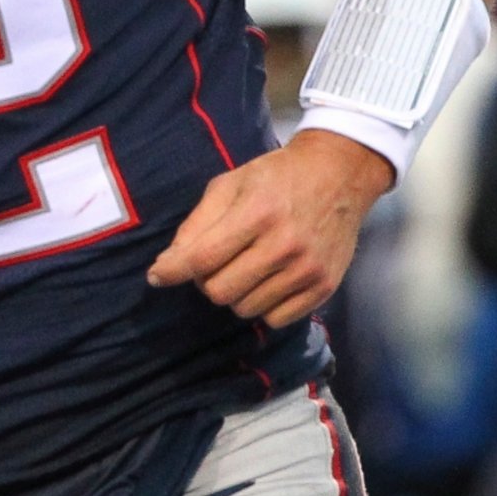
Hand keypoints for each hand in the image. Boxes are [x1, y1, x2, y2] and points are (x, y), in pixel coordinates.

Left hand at [147, 131, 390, 327]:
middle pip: (220, 291)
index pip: (202, 258)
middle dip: (206, 281)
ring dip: (235, 293)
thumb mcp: (229, 184)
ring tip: (245, 268)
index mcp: (257, 213)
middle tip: (214, 263)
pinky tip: (267, 281)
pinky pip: (276, 320)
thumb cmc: (276, 177)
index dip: (172, 271)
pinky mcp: (325, 287)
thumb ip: (197, 224)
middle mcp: (284, 245)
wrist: (340, 175)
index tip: (157, 276)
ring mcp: (308, 269)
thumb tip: (168, 264)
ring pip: (245, 308)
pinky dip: (263, 306)